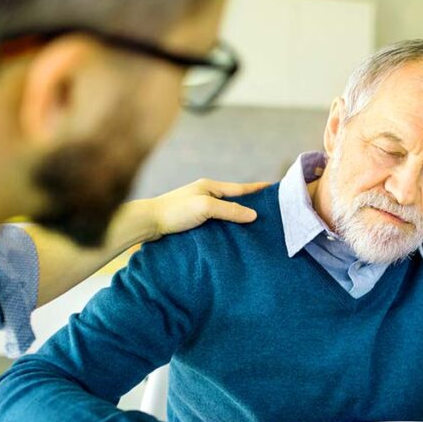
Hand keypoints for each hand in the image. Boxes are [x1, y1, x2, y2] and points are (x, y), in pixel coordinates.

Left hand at [134, 178, 271, 241]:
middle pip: (234, 200)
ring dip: (238, 217)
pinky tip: (233, 234)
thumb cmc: (175, 211)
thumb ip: (230, 210)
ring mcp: (199, 207)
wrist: (149, 223)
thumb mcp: (205, 208)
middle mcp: (206, 195)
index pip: (240, 188)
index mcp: (210, 187)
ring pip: (225, 212)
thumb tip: (253, 215)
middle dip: (251, 204)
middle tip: (270, 211)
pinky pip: (217, 222)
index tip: (273, 188)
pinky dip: (227, 226)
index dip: (257, 189)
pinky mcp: (194, 221)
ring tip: (255, 225)